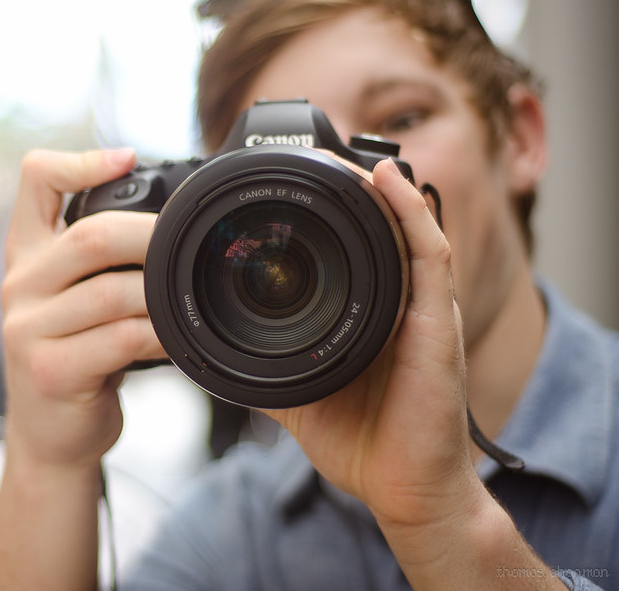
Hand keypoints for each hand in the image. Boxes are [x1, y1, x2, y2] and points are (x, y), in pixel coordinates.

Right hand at [0, 148, 166, 468]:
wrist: (50, 434)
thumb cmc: (76, 355)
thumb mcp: (72, 297)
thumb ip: (97, 259)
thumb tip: (171, 218)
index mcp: (25, 253)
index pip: (34, 179)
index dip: (81, 160)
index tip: (127, 159)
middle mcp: (18, 284)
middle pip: (90, 236)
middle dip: (151, 237)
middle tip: (195, 246)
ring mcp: (27, 329)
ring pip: (111, 291)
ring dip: (163, 295)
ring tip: (191, 299)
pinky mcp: (50, 370)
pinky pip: (120, 339)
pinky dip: (159, 336)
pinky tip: (176, 340)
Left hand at [262, 158, 478, 528]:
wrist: (404, 489)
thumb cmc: (361, 440)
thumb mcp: (297, 391)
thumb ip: (263, 363)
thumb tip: (210, 349)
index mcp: (368, 314)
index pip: (349, 249)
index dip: (325, 215)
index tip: (284, 190)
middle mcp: (398, 303)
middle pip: (379, 230)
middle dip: (351, 193)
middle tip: (312, 159)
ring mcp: (420, 309)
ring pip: (406, 228)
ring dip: (377, 190)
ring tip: (346, 159)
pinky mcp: (438, 322)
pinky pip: (430, 254)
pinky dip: (409, 213)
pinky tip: (385, 182)